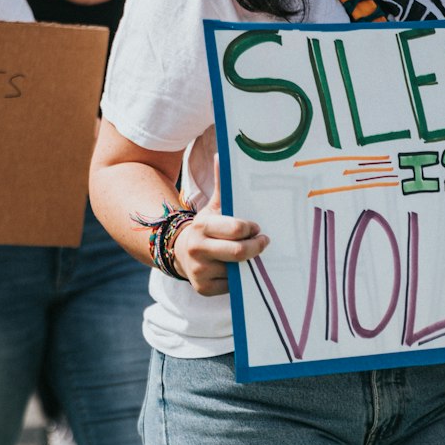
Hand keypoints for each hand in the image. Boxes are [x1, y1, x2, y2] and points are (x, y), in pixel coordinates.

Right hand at [171, 156, 268, 295]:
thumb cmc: (206, 228)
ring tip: (250, 255)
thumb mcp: (213, 207)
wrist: (181, 252)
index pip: (237, 229)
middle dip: (256, 247)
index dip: (252, 229)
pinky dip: (240, 279)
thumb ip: (222, 185)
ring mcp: (200, 271)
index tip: (256, 227)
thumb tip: (222, 155)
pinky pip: (233, 286)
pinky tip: (238, 270)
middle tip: (263, 242)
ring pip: (238, 270)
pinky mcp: (203, 289)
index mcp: (202, 226)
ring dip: (249, 264)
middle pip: (239, 253)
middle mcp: (197, 249)